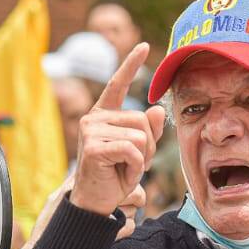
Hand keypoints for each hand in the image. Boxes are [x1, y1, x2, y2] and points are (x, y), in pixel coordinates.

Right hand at [70, 44, 164, 216]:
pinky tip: (121, 177)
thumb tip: (157, 109)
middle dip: (147, 147)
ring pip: (141, 137)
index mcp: (104, 115)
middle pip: (143, 121)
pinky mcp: (93, 147)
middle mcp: (94, 118)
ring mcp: (91, 131)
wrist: (96, 203)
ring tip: (124, 171)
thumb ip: (149, 131)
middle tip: (132, 165)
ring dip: (141, 161)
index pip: (117, 84)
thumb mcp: (138, 152)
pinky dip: (134, 169)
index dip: (130, 64)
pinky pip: (132, 151)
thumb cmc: (115, 176)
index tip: (143, 45)